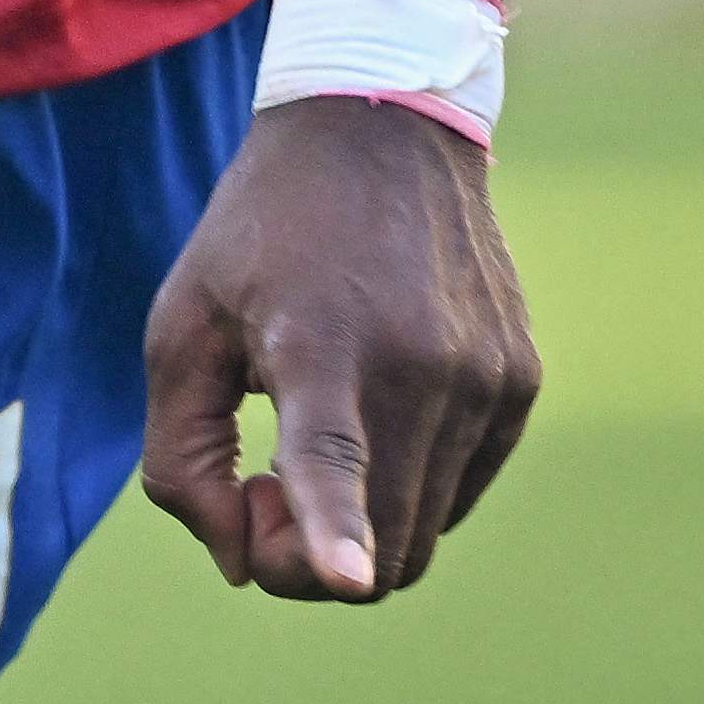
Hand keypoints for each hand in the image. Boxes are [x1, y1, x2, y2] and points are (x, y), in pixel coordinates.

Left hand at [136, 93, 536, 602]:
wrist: (378, 126)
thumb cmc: (261, 235)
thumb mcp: (181, 325)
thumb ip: (182, 457)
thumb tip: (240, 563)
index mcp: (318, 342)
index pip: (333, 454)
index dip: (334, 528)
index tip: (348, 577)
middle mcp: (419, 364)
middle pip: (378, 549)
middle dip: (306, 558)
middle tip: (260, 483)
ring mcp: (485, 375)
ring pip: (423, 534)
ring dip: (360, 526)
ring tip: (311, 434)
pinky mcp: (522, 380)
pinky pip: (460, 491)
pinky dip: (409, 487)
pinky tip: (373, 410)